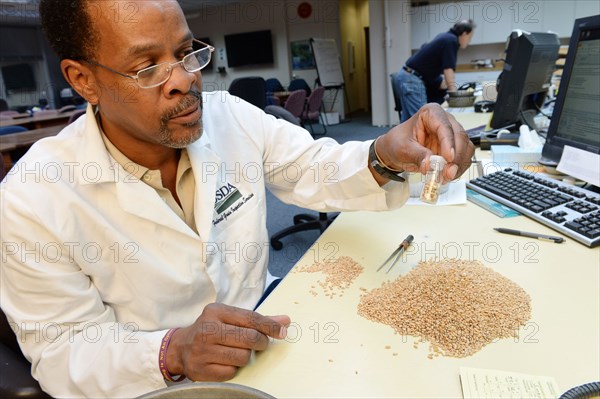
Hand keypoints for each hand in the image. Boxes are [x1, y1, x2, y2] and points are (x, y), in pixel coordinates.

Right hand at [165, 303, 290, 380]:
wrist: (180, 348)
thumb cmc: (212, 330)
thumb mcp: (230, 318)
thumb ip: (257, 320)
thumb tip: (285, 321)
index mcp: (216, 311)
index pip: (250, 318)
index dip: (270, 326)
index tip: (282, 332)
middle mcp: (207, 329)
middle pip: (249, 338)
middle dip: (261, 342)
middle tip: (261, 344)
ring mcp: (202, 351)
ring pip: (242, 356)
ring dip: (247, 356)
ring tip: (239, 352)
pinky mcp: (201, 370)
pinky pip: (231, 371)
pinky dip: (234, 368)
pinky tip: (227, 361)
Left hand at [375, 103, 473, 182]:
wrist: (395, 150)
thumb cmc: (398, 142)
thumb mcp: (403, 149)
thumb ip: (417, 155)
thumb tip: (429, 164)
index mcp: (431, 113)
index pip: (444, 126)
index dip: (448, 142)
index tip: (448, 157)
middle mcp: (445, 121)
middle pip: (459, 136)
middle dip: (456, 157)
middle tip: (448, 172)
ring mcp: (451, 134)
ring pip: (465, 147)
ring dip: (459, 164)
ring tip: (447, 176)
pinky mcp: (454, 147)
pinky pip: (463, 157)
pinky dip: (459, 168)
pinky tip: (448, 175)